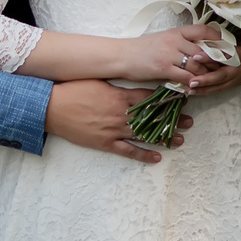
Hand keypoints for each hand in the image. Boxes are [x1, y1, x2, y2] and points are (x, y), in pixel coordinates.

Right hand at [46, 79, 191, 162]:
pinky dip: (143, 155)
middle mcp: (121, 115)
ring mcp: (114, 131)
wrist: (52, 107)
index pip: (150, 99)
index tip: (181, 100)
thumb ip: (118, 87)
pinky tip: (157, 157)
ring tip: (180, 140)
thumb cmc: (73, 90)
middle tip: (189, 122)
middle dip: (173, 120)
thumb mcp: (98, 82)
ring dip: (164, 138)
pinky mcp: (105, 143)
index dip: (167, 100)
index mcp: (120, 97)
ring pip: (145, 136)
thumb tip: (134, 87)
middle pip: (153, 118)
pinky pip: (128, 151)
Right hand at [110, 26, 225, 87]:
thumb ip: (179, 42)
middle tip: (222, 68)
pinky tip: (195, 87)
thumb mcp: (163, 39)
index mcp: (176, 32)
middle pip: (203, 51)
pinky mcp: (164, 69)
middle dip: (214, 61)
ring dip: (205, 74)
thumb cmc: (142, 48)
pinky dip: (193, 83)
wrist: (123, 55)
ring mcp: (170, 55)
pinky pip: (185, 76)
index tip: (224, 45)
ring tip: (210, 79)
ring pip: (197, 65)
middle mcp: (174, 41)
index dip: (216, 38)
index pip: (202, 30)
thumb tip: (197, 49)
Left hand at [187, 32, 240, 94]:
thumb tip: (201, 38)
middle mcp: (240, 68)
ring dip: (204, 89)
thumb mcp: (236, 40)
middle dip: (206, 80)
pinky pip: (219, 89)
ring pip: (219, 86)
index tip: (195, 56)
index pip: (223, 56)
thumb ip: (222, 42)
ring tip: (189, 89)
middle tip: (191, 81)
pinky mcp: (234, 85)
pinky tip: (194, 92)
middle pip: (221, 76)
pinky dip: (206, 91)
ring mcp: (238, 78)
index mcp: (240, 54)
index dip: (209, 56)